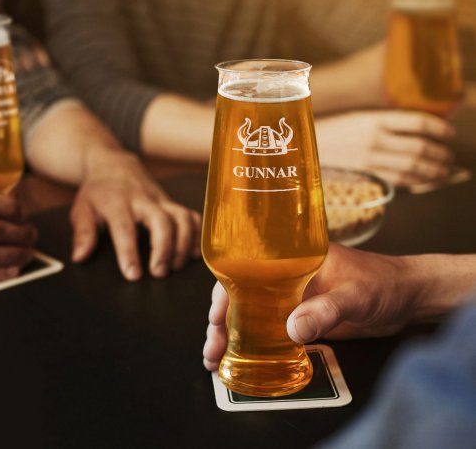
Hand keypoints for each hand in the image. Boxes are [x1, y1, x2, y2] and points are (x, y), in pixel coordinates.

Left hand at [69, 151, 201, 280]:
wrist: (114, 165)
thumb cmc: (98, 192)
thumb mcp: (82, 209)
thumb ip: (82, 234)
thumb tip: (79, 257)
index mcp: (117, 202)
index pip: (125, 228)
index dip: (129, 252)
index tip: (133, 275)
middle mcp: (143, 200)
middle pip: (162, 221)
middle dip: (164, 248)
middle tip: (159, 273)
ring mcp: (161, 200)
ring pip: (182, 218)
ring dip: (184, 244)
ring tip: (176, 267)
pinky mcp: (173, 202)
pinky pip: (192, 215)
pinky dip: (198, 234)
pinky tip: (194, 254)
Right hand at [203, 243, 417, 370]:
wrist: (407, 296)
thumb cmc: (383, 282)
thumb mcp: (355, 295)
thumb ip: (326, 310)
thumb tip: (291, 330)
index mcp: (289, 258)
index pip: (246, 270)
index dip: (224, 293)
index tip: (214, 318)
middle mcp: (283, 276)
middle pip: (241, 295)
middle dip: (221, 322)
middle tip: (212, 350)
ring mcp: (291, 298)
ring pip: (251, 314)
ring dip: (233, 336)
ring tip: (217, 360)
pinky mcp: (302, 316)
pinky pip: (270, 329)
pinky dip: (254, 344)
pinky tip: (243, 360)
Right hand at [315, 110, 454, 187]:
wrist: (303, 148)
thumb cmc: (333, 131)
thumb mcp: (359, 118)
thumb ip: (385, 122)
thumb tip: (418, 129)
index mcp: (374, 118)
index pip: (418, 122)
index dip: (440, 129)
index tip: (449, 133)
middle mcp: (374, 138)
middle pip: (419, 148)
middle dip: (440, 154)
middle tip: (449, 156)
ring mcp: (370, 159)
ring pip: (412, 167)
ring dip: (433, 170)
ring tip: (443, 171)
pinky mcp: (365, 175)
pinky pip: (398, 180)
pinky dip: (416, 182)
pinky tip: (424, 181)